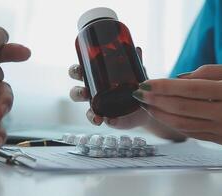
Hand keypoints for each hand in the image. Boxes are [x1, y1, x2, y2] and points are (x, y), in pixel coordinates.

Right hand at [69, 47, 186, 140]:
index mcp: (96, 77)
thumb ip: (134, 61)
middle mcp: (94, 92)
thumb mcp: (135, 71)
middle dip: (77, 92)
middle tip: (84, 92)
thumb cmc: (135, 82)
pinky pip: (102, 120)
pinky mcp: (108, 118)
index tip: (78, 70)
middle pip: (76, 91)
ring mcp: (100, 106)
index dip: (75, 71)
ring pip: (87, 110)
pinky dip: (105, 121)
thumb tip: (136, 49)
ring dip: (88, 112)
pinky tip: (108, 120)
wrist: (147, 103)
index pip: (79, 72)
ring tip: (95, 114)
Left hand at [132, 65, 221, 147]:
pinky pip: (190, 133)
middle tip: (139, 94)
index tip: (146, 83)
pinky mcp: (218, 140)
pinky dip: (173, 124)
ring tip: (146, 105)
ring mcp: (221, 130)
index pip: (191, 89)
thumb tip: (180, 78)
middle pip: (182, 108)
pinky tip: (162, 116)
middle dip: (156, 100)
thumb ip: (210, 71)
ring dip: (160, 114)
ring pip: (183, 123)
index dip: (165, 86)